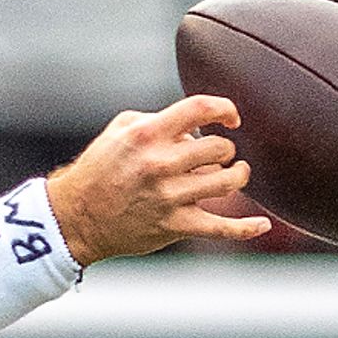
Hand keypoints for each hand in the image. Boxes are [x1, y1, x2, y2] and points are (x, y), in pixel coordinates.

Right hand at [47, 97, 267, 261]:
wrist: (75, 218)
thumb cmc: (98, 170)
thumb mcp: (120, 130)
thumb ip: (158, 119)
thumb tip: (193, 123)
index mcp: (147, 135)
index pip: (201, 109)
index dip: (225, 110)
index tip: (231, 119)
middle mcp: (161, 164)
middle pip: (220, 148)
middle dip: (225, 149)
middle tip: (218, 155)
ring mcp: (170, 197)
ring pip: (228, 181)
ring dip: (237, 176)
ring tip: (233, 174)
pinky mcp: (174, 225)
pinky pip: (221, 228)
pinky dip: (246, 227)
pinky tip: (262, 225)